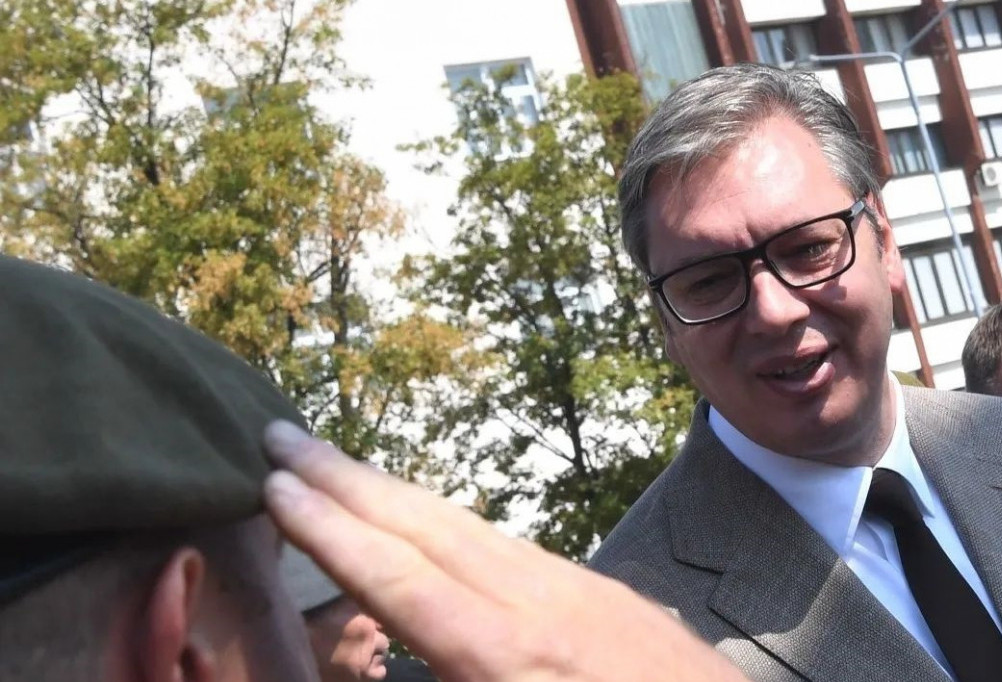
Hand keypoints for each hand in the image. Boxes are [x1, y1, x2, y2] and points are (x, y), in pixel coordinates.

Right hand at [263, 421, 748, 681]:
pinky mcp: (600, 588)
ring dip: (393, 491)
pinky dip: (446, 519)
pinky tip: (425, 518)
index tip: (276, 487)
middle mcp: (540, 604)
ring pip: (465, 524)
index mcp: (512, 658)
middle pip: (426, 527)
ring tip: (335, 467)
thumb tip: (388, 641)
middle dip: (348, 480)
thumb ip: (448, 675)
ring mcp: (576, 587)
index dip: (333, 534)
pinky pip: (504, 541)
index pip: (401, 581)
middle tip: (282, 434)